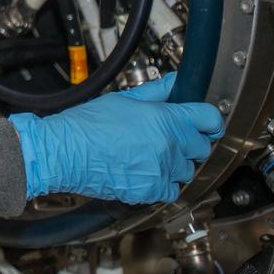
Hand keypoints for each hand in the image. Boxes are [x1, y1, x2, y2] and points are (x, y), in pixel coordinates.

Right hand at [7, 73, 223, 203]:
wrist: (63, 153)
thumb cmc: (85, 125)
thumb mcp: (123, 99)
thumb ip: (156, 92)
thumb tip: (175, 82)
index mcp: (165, 120)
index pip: (210, 118)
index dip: (207, 118)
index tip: (203, 120)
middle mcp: (169, 146)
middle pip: (202, 146)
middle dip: (190, 141)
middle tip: (169, 136)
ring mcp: (161, 170)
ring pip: (187, 169)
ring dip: (176, 163)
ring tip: (152, 154)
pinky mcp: (151, 191)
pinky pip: (171, 189)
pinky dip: (163, 182)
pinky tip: (145, 170)